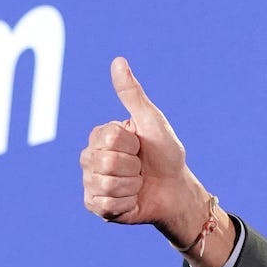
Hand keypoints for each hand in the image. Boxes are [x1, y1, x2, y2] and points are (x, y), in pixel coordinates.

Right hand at [80, 57, 220, 255]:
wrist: (176, 190)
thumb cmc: (166, 154)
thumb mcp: (151, 121)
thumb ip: (132, 94)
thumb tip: (118, 60)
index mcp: (100, 137)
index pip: (109, 139)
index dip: (131, 144)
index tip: (139, 146)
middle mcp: (90, 159)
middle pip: (106, 163)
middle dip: (133, 167)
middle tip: (140, 167)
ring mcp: (91, 183)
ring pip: (106, 184)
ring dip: (132, 186)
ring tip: (137, 184)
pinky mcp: (96, 206)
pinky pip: (107, 204)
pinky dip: (127, 203)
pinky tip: (131, 199)